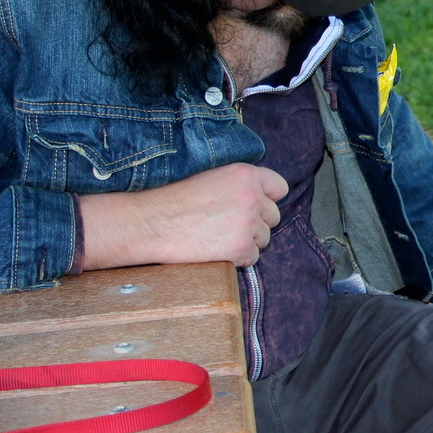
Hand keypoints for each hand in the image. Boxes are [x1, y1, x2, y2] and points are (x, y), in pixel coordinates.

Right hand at [77, 163, 288, 269]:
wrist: (153, 222)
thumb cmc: (176, 200)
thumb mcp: (212, 177)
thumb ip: (240, 185)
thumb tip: (261, 198)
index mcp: (246, 174)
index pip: (279, 188)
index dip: (268, 199)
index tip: (255, 207)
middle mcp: (252, 197)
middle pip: (273, 216)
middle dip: (257, 223)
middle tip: (229, 225)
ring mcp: (248, 223)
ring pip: (264, 239)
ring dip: (247, 241)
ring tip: (219, 237)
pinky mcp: (240, 247)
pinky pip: (253, 258)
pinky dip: (238, 258)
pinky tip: (217, 250)